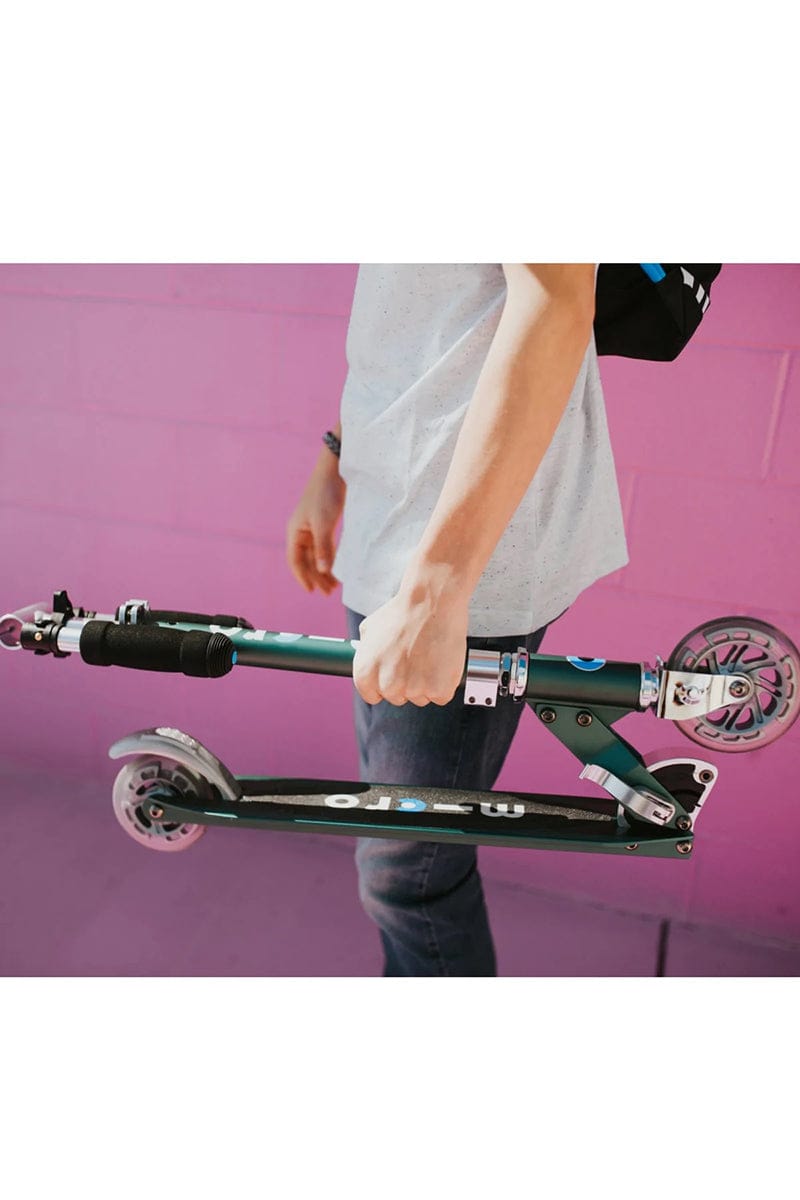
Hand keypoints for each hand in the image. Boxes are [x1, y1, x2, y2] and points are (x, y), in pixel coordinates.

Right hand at [286, 452, 345, 595]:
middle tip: (328, 592)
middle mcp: (301, 530)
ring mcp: (312, 526)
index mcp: (295, 531)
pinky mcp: (324, 521)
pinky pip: (324, 545)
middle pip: (306, 559)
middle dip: (316, 576)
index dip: (302, 577)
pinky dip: (330, 557)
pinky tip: (337, 566)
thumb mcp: (324, 523)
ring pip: (316, 553)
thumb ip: (323, 548)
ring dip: (324, 569)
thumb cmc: (326, 493)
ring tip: (334, 585)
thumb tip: (323, 571)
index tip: (311, 591)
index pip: (295, 560)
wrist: (335, 469)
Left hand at [353, 585, 468, 705]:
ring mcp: (413, 690)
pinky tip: (442, 662)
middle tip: (416, 659)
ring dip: (427, 682)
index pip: (373, 695)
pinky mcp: (438, 690)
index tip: (395, 674)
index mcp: (365, 673)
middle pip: (398, 698)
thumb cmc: (403, 612)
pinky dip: (445, 682)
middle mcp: (387, 685)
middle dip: (407, 683)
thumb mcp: (370, 628)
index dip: (385, 684)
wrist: (431, 603)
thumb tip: (367, 657)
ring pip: (421, 697)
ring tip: (430, 656)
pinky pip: (441, 696)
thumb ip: (366, 651)